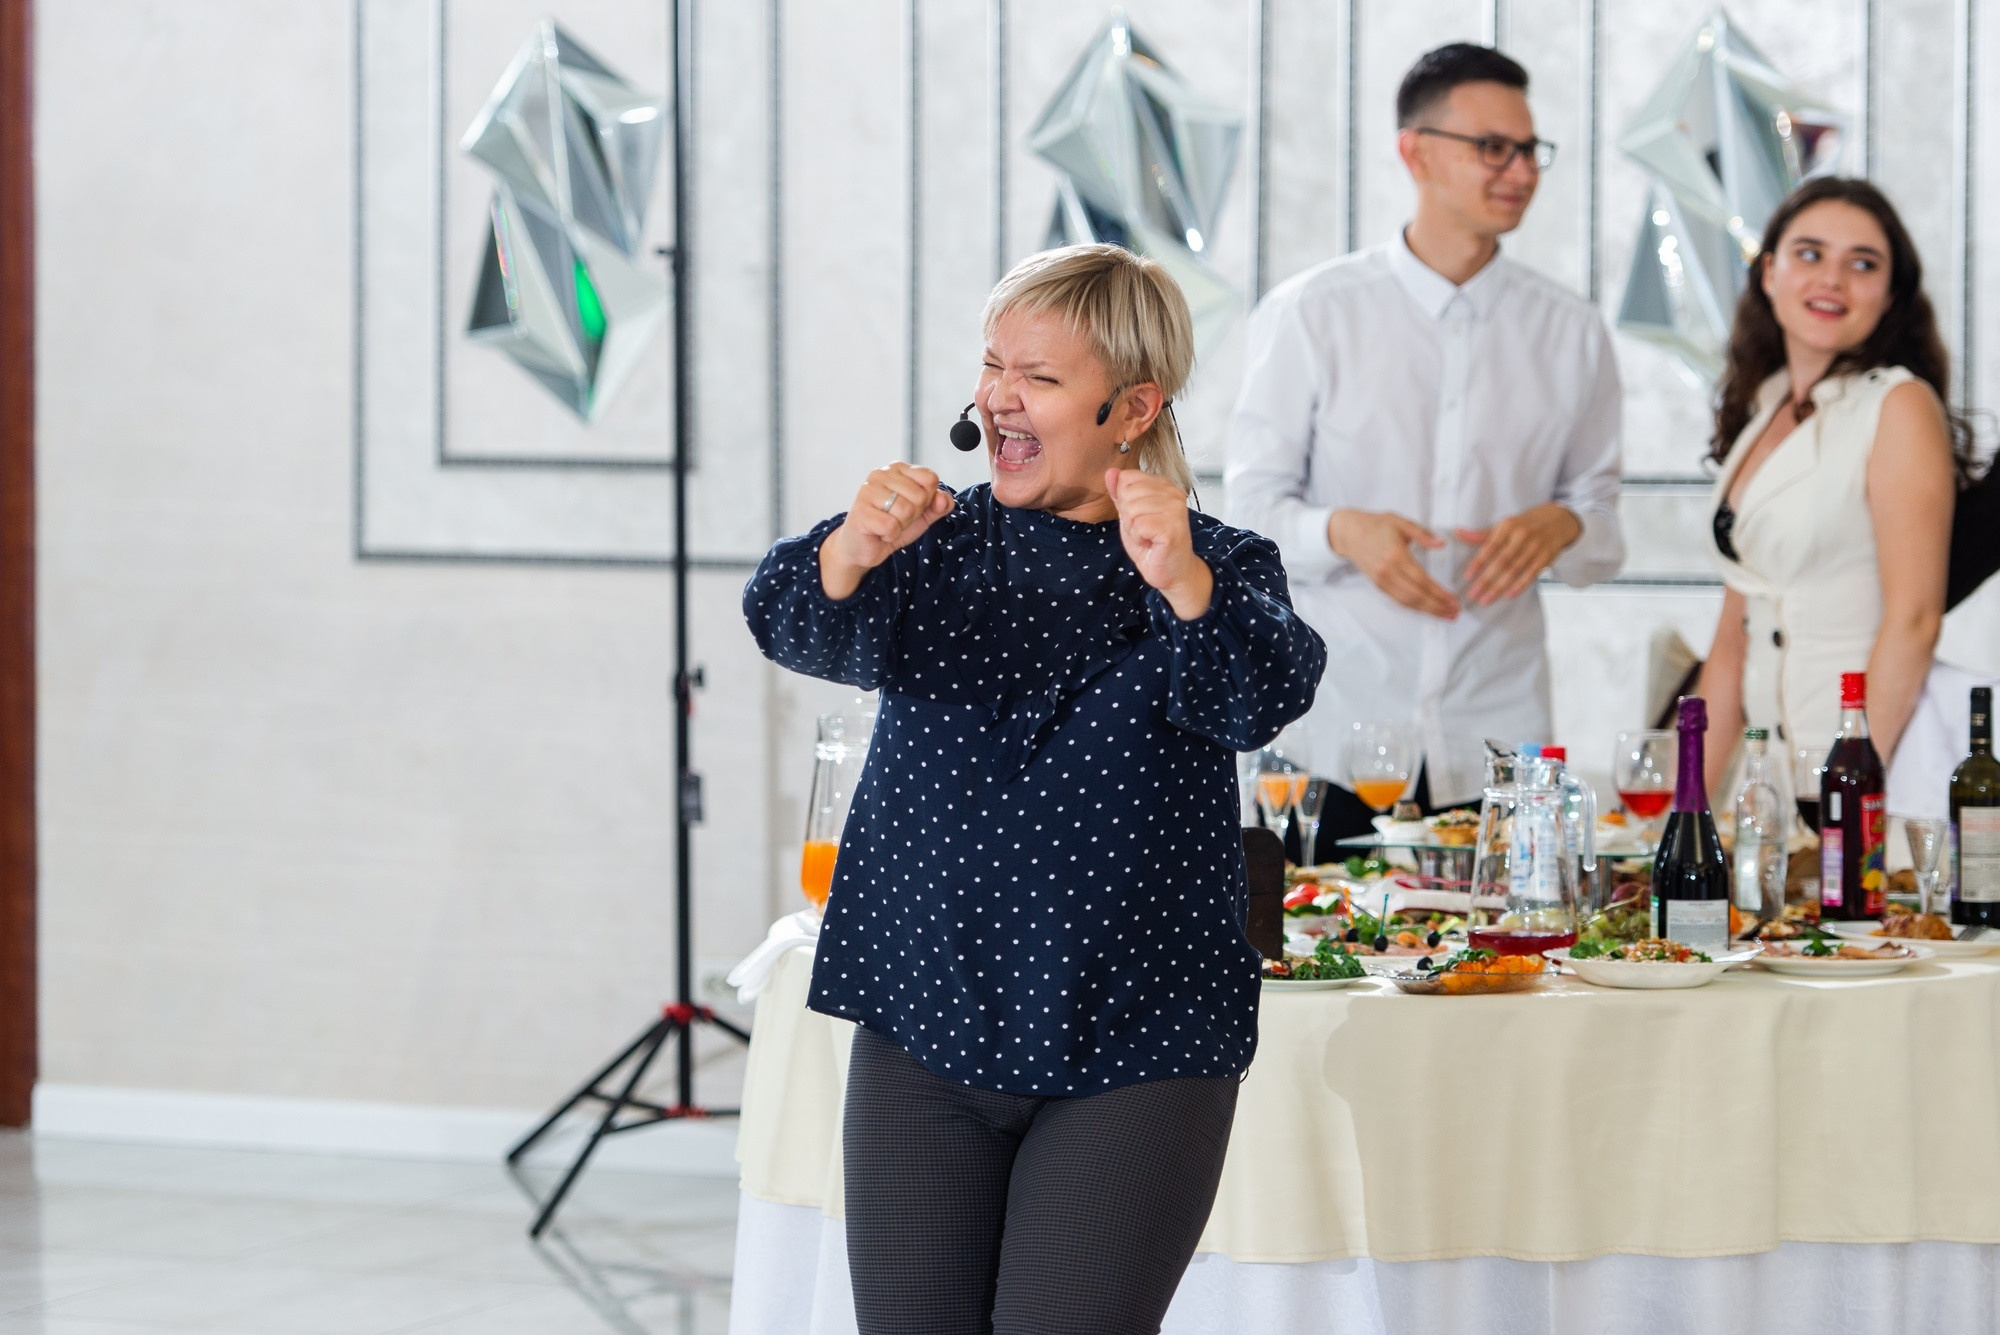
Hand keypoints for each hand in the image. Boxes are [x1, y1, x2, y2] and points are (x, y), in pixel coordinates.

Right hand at [819, 463, 954, 599]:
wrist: (864, 546)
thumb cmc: (889, 525)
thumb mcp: (922, 515)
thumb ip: (939, 505)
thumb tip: (944, 499)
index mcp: (898, 469)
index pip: (929, 478)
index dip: (927, 499)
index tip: (911, 506)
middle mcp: (881, 474)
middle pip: (920, 495)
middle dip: (913, 515)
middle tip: (896, 518)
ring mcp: (868, 490)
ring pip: (906, 510)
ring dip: (901, 525)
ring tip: (887, 524)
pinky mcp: (861, 510)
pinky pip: (892, 526)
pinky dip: (890, 535)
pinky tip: (879, 532)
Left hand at [1106, 468, 1211, 619]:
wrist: (1172, 572)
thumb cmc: (1152, 544)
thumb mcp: (1130, 515)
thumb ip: (1120, 493)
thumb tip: (1111, 472)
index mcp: (1164, 485)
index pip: (1128, 478)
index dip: (1125, 501)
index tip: (1140, 517)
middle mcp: (1173, 492)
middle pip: (1128, 493)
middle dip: (1128, 516)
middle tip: (1145, 530)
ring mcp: (1175, 508)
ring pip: (1132, 510)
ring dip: (1134, 529)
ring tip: (1148, 537)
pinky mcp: (1172, 526)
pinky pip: (1139, 525)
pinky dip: (1139, 539)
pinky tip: (1152, 543)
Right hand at [1327, 509, 1458, 619]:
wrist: (1350, 533)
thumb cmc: (1375, 526)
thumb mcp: (1401, 522)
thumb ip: (1423, 534)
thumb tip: (1441, 544)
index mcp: (1396, 555)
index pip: (1422, 580)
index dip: (1439, 593)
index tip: (1453, 599)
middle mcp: (1388, 571)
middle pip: (1416, 596)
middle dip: (1437, 606)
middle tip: (1453, 612)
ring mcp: (1382, 580)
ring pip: (1407, 602)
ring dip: (1427, 611)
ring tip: (1444, 614)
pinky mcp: (1378, 585)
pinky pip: (1398, 600)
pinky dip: (1414, 607)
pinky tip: (1426, 608)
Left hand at [1456, 503, 1581, 605]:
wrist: (1558, 520)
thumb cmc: (1525, 524)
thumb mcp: (1504, 525)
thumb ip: (1483, 535)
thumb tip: (1459, 533)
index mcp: (1508, 527)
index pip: (1490, 547)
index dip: (1478, 563)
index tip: (1467, 576)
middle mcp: (1521, 536)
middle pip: (1501, 562)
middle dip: (1486, 580)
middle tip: (1473, 594)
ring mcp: (1535, 547)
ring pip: (1515, 570)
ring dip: (1499, 587)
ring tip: (1486, 599)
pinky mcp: (1546, 557)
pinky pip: (1531, 574)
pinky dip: (1520, 585)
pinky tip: (1508, 595)